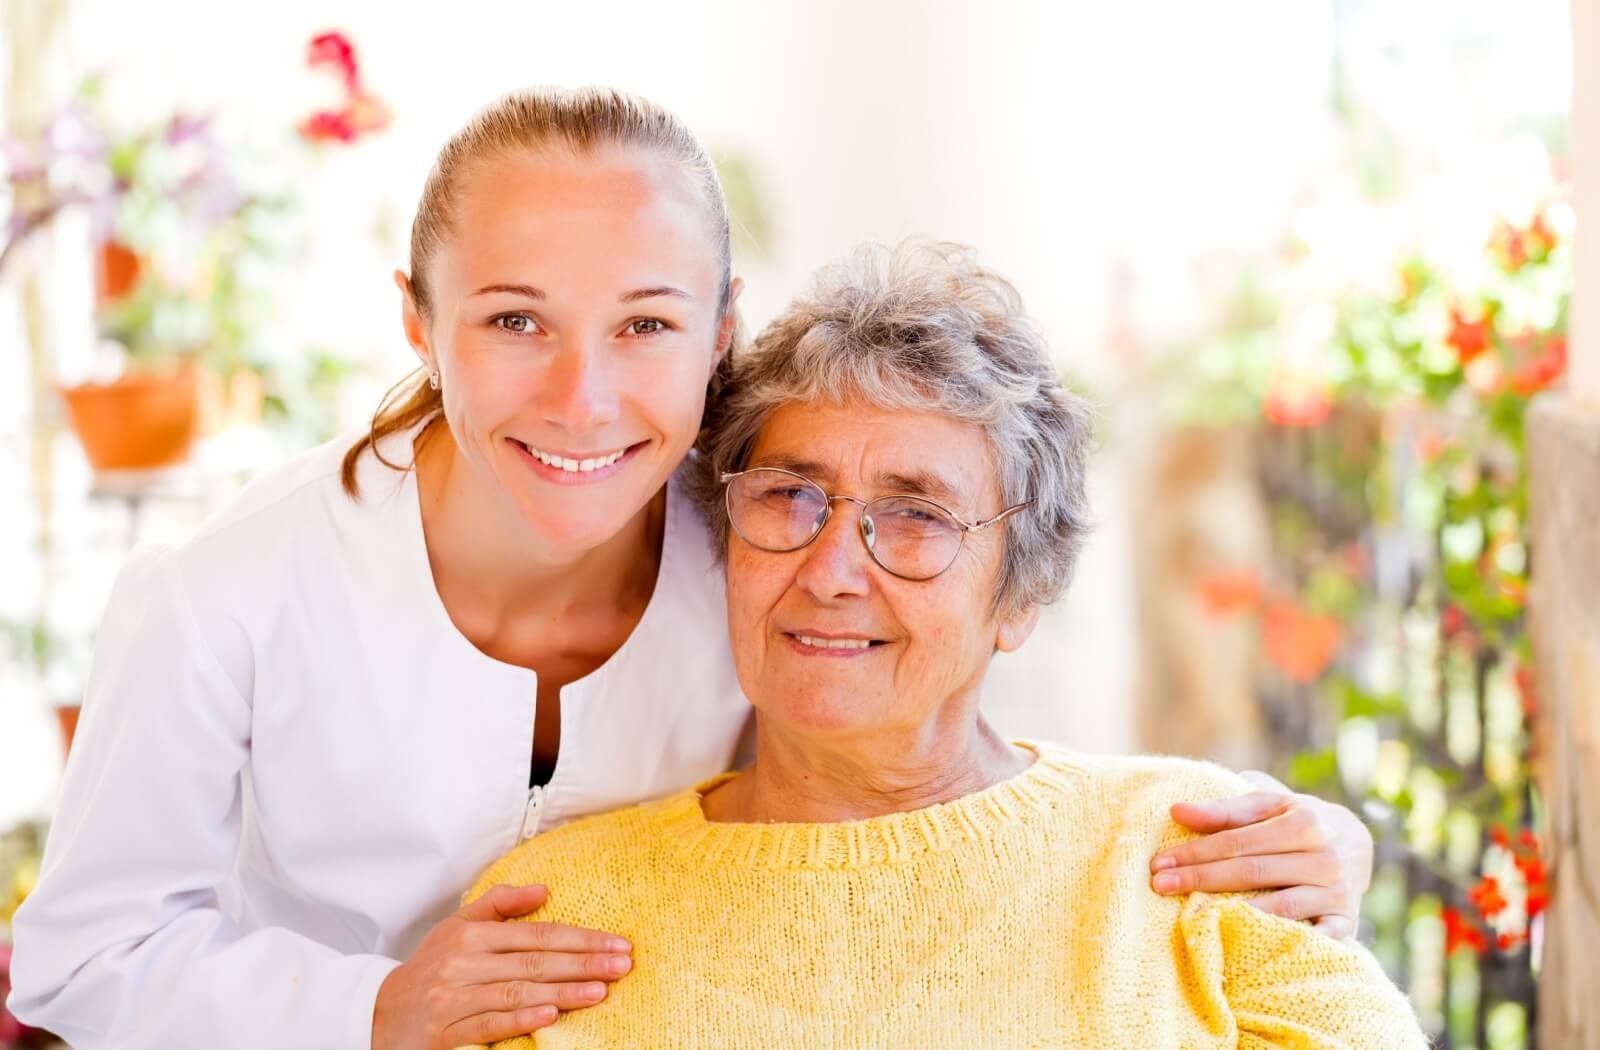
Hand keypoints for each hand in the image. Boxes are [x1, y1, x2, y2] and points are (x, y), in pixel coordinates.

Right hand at [371, 883, 631, 1048]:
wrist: (379, 1013)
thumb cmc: (429, 968)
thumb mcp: (457, 926)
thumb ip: (499, 903)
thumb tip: (543, 889)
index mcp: (471, 935)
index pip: (537, 933)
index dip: (580, 938)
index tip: (617, 943)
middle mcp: (464, 963)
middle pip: (534, 962)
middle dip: (583, 963)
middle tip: (622, 965)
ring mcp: (454, 998)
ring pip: (517, 992)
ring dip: (563, 992)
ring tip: (600, 990)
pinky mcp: (447, 1031)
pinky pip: (490, 1023)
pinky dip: (522, 1019)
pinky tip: (551, 1015)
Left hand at [1149, 771, 1373, 939]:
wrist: (1358, 844)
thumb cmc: (1297, 820)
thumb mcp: (1268, 805)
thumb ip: (1225, 809)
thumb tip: (1176, 811)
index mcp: (1305, 822)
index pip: (1238, 841)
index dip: (1196, 853)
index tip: (1159, 863)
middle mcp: (1325, 858)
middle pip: (1253, 872)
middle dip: (1201, 879)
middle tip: (1159, 885)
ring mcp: (1338, 892)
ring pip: (1281, 907)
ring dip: (1236, 913)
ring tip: (1193, 917)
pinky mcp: (1347, 922)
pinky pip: (1312, 938)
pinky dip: (1283, 941)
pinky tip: (1247, 944)